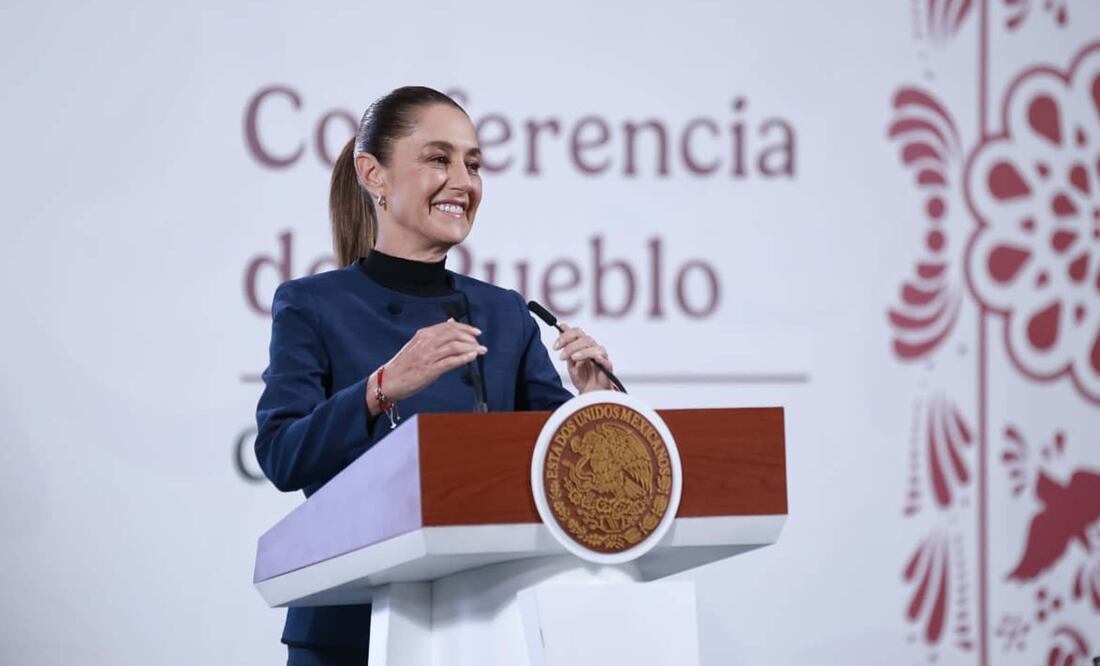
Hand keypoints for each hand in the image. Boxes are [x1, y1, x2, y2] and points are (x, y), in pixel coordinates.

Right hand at [367, 319, 485, 414]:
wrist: (389, 380)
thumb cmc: (404, 364)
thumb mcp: (418, 343)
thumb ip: (435, 334)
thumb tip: (452, 322)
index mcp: (424, 334)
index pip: (449, 326)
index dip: (466, 328)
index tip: (476, 332)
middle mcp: (427, 342)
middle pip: (454, 334)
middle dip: (471, 338)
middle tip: (480, 344)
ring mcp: (428, 356)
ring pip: (455, 347)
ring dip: (471, 348)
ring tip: (480, 351)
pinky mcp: (430, 370)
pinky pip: (451, 362)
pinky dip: (464, 358)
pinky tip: (472, 358)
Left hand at [553, 322, 612, 393]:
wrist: (590, 393)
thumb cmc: (582, 377)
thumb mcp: (570, 362)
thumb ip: (567, 346)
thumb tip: (562, 326)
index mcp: (583, 345)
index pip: (576, 333)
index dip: (565, 335)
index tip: (555, 346)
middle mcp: (592, 348)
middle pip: (584, 338)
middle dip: (570, 345)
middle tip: (561, 356)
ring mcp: (601, 356)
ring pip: (594, 347)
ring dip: (582, 351)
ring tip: (573, 359)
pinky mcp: (607, 366)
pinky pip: (605, 359)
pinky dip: (599, 357)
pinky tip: (593, 359)